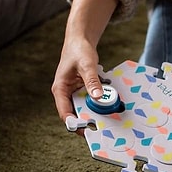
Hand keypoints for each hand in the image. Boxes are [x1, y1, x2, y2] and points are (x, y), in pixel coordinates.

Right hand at [50, 0, 117, 130]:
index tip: (85, 130)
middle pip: (75, 114)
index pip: (64, 112)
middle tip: (101, 130)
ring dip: (95, 115)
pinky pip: (91, 102)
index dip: (74, 123)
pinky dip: (99, 105)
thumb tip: (98, 97)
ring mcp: (75, 93)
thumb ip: (92, 81)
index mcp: (60, 90)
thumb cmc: (79, 51)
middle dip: (87, 122)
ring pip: (84, 109)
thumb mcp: (86, 65)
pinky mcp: (84, 91)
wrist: (81, 41)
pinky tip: (110, 109)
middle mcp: (66, 94)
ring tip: (108, 123)